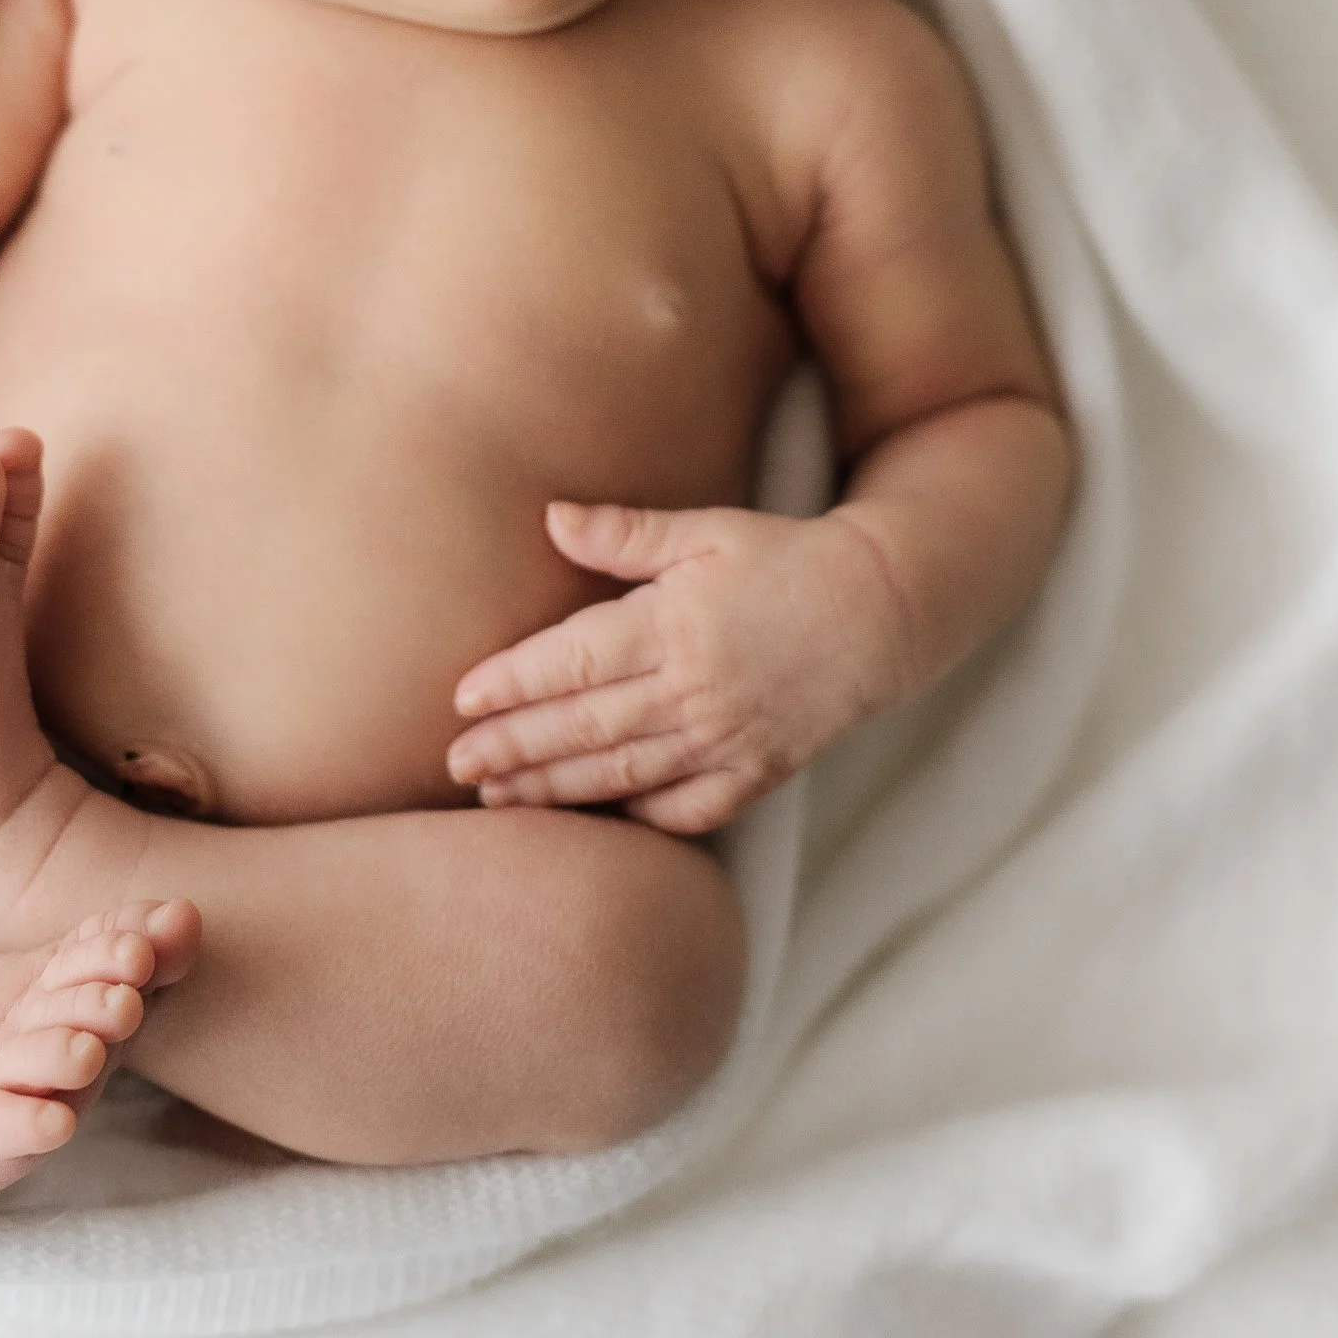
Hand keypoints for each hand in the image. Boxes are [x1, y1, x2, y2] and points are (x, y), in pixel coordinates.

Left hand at [446, 499, 912, 835]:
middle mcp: (695, 689)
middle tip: (454, 765)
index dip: (512, 683)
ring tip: (497, 798)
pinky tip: (595, 818)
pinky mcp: (758, 772)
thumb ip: (626, 533)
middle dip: (512, 748)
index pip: (572, 660)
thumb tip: (550, 518)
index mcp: (675, 625)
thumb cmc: (786, 558)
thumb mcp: (708, 530)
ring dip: (554, 789)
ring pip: (623, 774)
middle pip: (584, 726)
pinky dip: (640, 817)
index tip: (461, 700)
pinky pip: (688, 809)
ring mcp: (727, 739)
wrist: (883, 609)